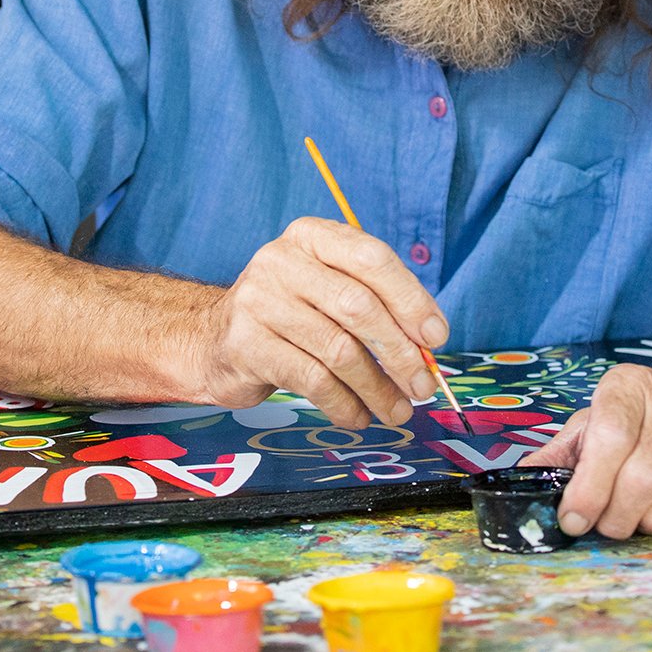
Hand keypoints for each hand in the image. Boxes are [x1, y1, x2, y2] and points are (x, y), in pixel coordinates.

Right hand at [186, 217, 448, 429]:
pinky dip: (345, 404)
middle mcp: (281, 261)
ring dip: (377, 388)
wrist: (215, 339)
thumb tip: (429, 344)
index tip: (436, 338)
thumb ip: (376, 304)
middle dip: (399, 353)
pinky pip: (313, 380)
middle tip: (422, 386)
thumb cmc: (290, 315)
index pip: (372, 259)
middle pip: (358, 307)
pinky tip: (357, 415)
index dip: (411, 300)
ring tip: (396, 410)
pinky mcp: (247, 345)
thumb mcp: (329, 290)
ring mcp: (259, 301)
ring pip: (339, 350)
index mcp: (311, 237)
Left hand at [520, 363, 651, 538]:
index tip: (572, 519)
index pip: (608, 438)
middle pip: (638, 481)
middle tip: (608, 525)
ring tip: (646, 509)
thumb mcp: (606, 417)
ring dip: (648, 524)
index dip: (587, 487)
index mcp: (630, 385)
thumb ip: (566, 449)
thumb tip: (523, 476)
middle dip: (615, 518)